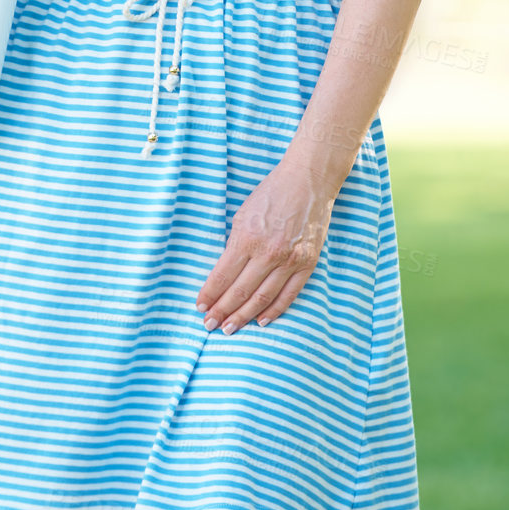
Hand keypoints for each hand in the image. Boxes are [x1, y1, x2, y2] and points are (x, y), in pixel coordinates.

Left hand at [195, 154, 334, 334]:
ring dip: (244, 316)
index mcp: (247, 237)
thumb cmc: (271, 194)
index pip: (223, 276)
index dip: (210, 294)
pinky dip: (274, 311)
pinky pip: (288, 295)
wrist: (308, 181)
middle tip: (209, 325)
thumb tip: (225, 274)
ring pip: (262, 298)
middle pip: (240, 292)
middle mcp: (268, 252)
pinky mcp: (307, 264)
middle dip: (222, 311)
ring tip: (229, 328)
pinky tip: (261, 320)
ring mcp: (290, 260)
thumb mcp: (243, 214)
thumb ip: (235, 245)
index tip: (200, 307)